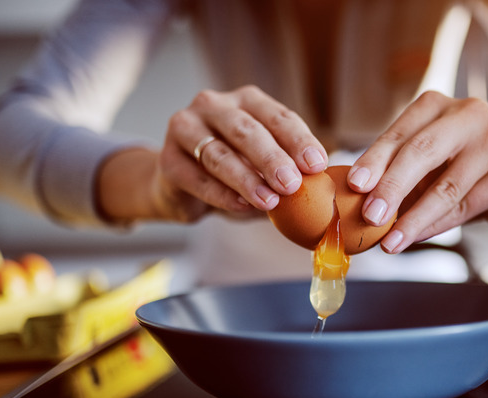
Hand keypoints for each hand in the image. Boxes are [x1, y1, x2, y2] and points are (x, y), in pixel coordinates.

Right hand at [98, 86, 328, 223]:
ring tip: (269, 202)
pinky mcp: (167, 158)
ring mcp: (185, 128)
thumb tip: (320, 186)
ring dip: (246, 180)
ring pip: (218, 154)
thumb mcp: (263, 165)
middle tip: (292, 184)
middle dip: (272, 158)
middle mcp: (213, 105)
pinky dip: (221, 194)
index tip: (317, 165)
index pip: (277, 117)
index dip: (299, 140)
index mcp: (246, 101)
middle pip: (246, 131)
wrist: (181, 185)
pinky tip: (241, 207)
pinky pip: (196, 178)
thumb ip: (287, 170)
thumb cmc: (233, 170)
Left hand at [346, 91, 487, 253]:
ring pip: (445, 187)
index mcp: (436, 105)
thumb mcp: (423, 160)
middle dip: (392, 187)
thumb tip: (353, 201)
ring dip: (413, 218)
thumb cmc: (455, 167)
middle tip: (370, 216)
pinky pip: (464, 207)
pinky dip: (435, 226)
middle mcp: (468, 114)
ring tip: (390, 242)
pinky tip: (415, 238)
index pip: (399, 134)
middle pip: (422, 152)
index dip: (374, 160)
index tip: (353, 185)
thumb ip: (393, 172)